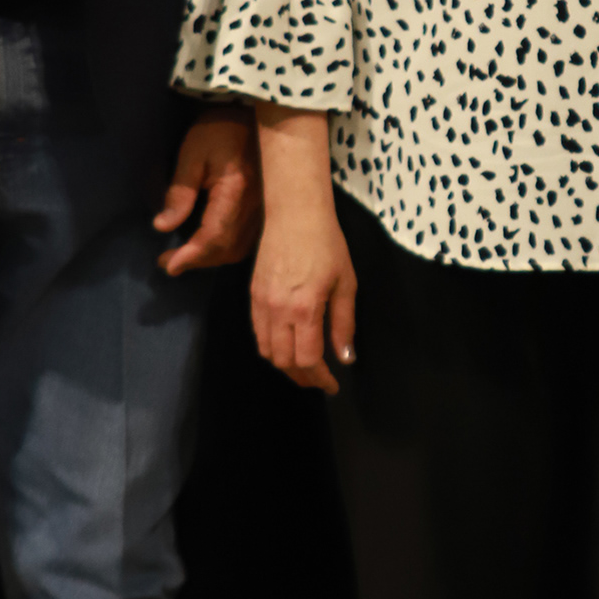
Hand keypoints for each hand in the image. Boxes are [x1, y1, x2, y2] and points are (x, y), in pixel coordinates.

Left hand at [154, 119, 260, 272]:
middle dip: (197, 261)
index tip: (168, 266)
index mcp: (235, 193)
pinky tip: (209, 245)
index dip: (191, 257)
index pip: (214, 237)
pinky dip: (226, 249)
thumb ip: (179, 192)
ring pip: (239, 249)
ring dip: (212, 258)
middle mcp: (255, 208)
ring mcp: (263, 210)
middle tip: (168, 262)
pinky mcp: (265, 209)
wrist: (254, 116)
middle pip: (227, 250)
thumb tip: (162, 227)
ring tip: (185, 256)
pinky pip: (247, 240)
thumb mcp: (192, 154)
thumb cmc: (219, 129)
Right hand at [251, 192, 356, 393]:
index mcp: (305, 309)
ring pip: (266, 351)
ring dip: (285, 365)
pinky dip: (271, 347)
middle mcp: (278, 311)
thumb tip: (345, 359)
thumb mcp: (346, 284)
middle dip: (303, 377)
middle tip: (320, 380)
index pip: (308, 360)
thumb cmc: (328, 244)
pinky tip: (287, 346)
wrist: (295, 213)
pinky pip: (258, 332)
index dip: (320, 379)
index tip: (333, 385)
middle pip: (284, 362)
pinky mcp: (252, 295)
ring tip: (304, 368)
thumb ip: (344, 324)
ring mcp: (261, 303)